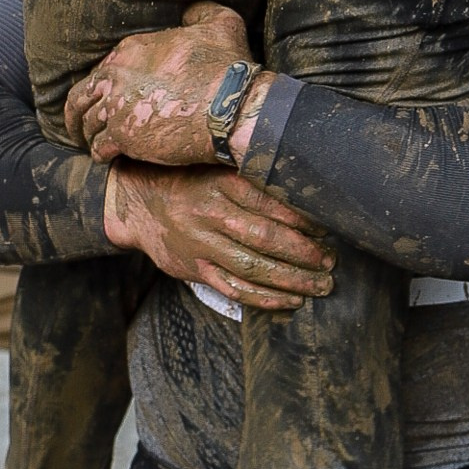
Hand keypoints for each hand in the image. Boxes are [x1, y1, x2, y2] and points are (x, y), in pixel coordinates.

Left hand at [66, 2, 261, 164]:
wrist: (230, 108)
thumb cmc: (226, 68)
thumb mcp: (219, 24)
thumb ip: (200, 13)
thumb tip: (191, 11)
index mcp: (132, 50)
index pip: (102, 69)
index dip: (101, 85)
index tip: (105, 96)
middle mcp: (117, 76)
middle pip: (82, 96)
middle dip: (77, 111)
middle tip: (79, 123)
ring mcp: (117, 107)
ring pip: (88, 124)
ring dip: (88, 135)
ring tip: (91, 143)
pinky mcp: (123, 136)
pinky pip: (99, 148)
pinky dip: (99, 153)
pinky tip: (105, 157)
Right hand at [104, 163, 334, 311]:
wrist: (137, 202)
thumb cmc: (189, 181)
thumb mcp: (216, 167)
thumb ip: (252, 178)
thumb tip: (303, 191)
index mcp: (222, 183)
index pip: (271, 203)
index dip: (304, 220)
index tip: (328, 230)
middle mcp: (211, 213)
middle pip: (266, 239)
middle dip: (305, 255)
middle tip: (331, 263)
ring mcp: (201, 244)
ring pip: (252, 268)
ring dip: (291, 281)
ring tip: (320, 285)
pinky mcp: (194, 268)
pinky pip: (233, 288)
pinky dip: (264, 298)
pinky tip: (288, 301)